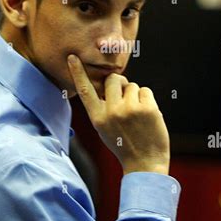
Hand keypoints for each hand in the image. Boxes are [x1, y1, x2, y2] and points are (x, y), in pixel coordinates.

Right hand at [67, 54, 169, 174]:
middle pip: (113, 79)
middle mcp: (111, 112)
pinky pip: (145, 90)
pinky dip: (147, 100)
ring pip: (131, 85)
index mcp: (98, 118)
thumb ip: (102, 108)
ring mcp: (130, 109)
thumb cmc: (124, 144)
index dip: (78, 72)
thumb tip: (109, 84)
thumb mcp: (104, 129)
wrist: (145, 163)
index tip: (73, 57)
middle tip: (125, 97)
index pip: (85, 90)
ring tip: (137, 115)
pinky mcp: (147, 108)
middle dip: (120, 83)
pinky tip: (147, 115)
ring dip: (135, 95)